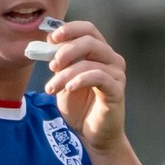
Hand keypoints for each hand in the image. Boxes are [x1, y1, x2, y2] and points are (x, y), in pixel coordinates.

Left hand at [43, 20, 127, 152]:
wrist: (92, 135)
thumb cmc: (80, 107)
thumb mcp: (63, 80)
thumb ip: (60, 62)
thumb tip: (48, 42)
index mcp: (100, 53)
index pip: (88, 29)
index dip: (70, 29)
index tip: (51, 38)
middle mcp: (112, 59)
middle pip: (90, 40)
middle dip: (66, 50)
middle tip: (51, 65)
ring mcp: (116, 74)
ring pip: (89, 61)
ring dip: (66, 73)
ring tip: (52, 87)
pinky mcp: (117, 89)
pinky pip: (98, 77)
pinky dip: (80, 80)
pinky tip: (68, 89)